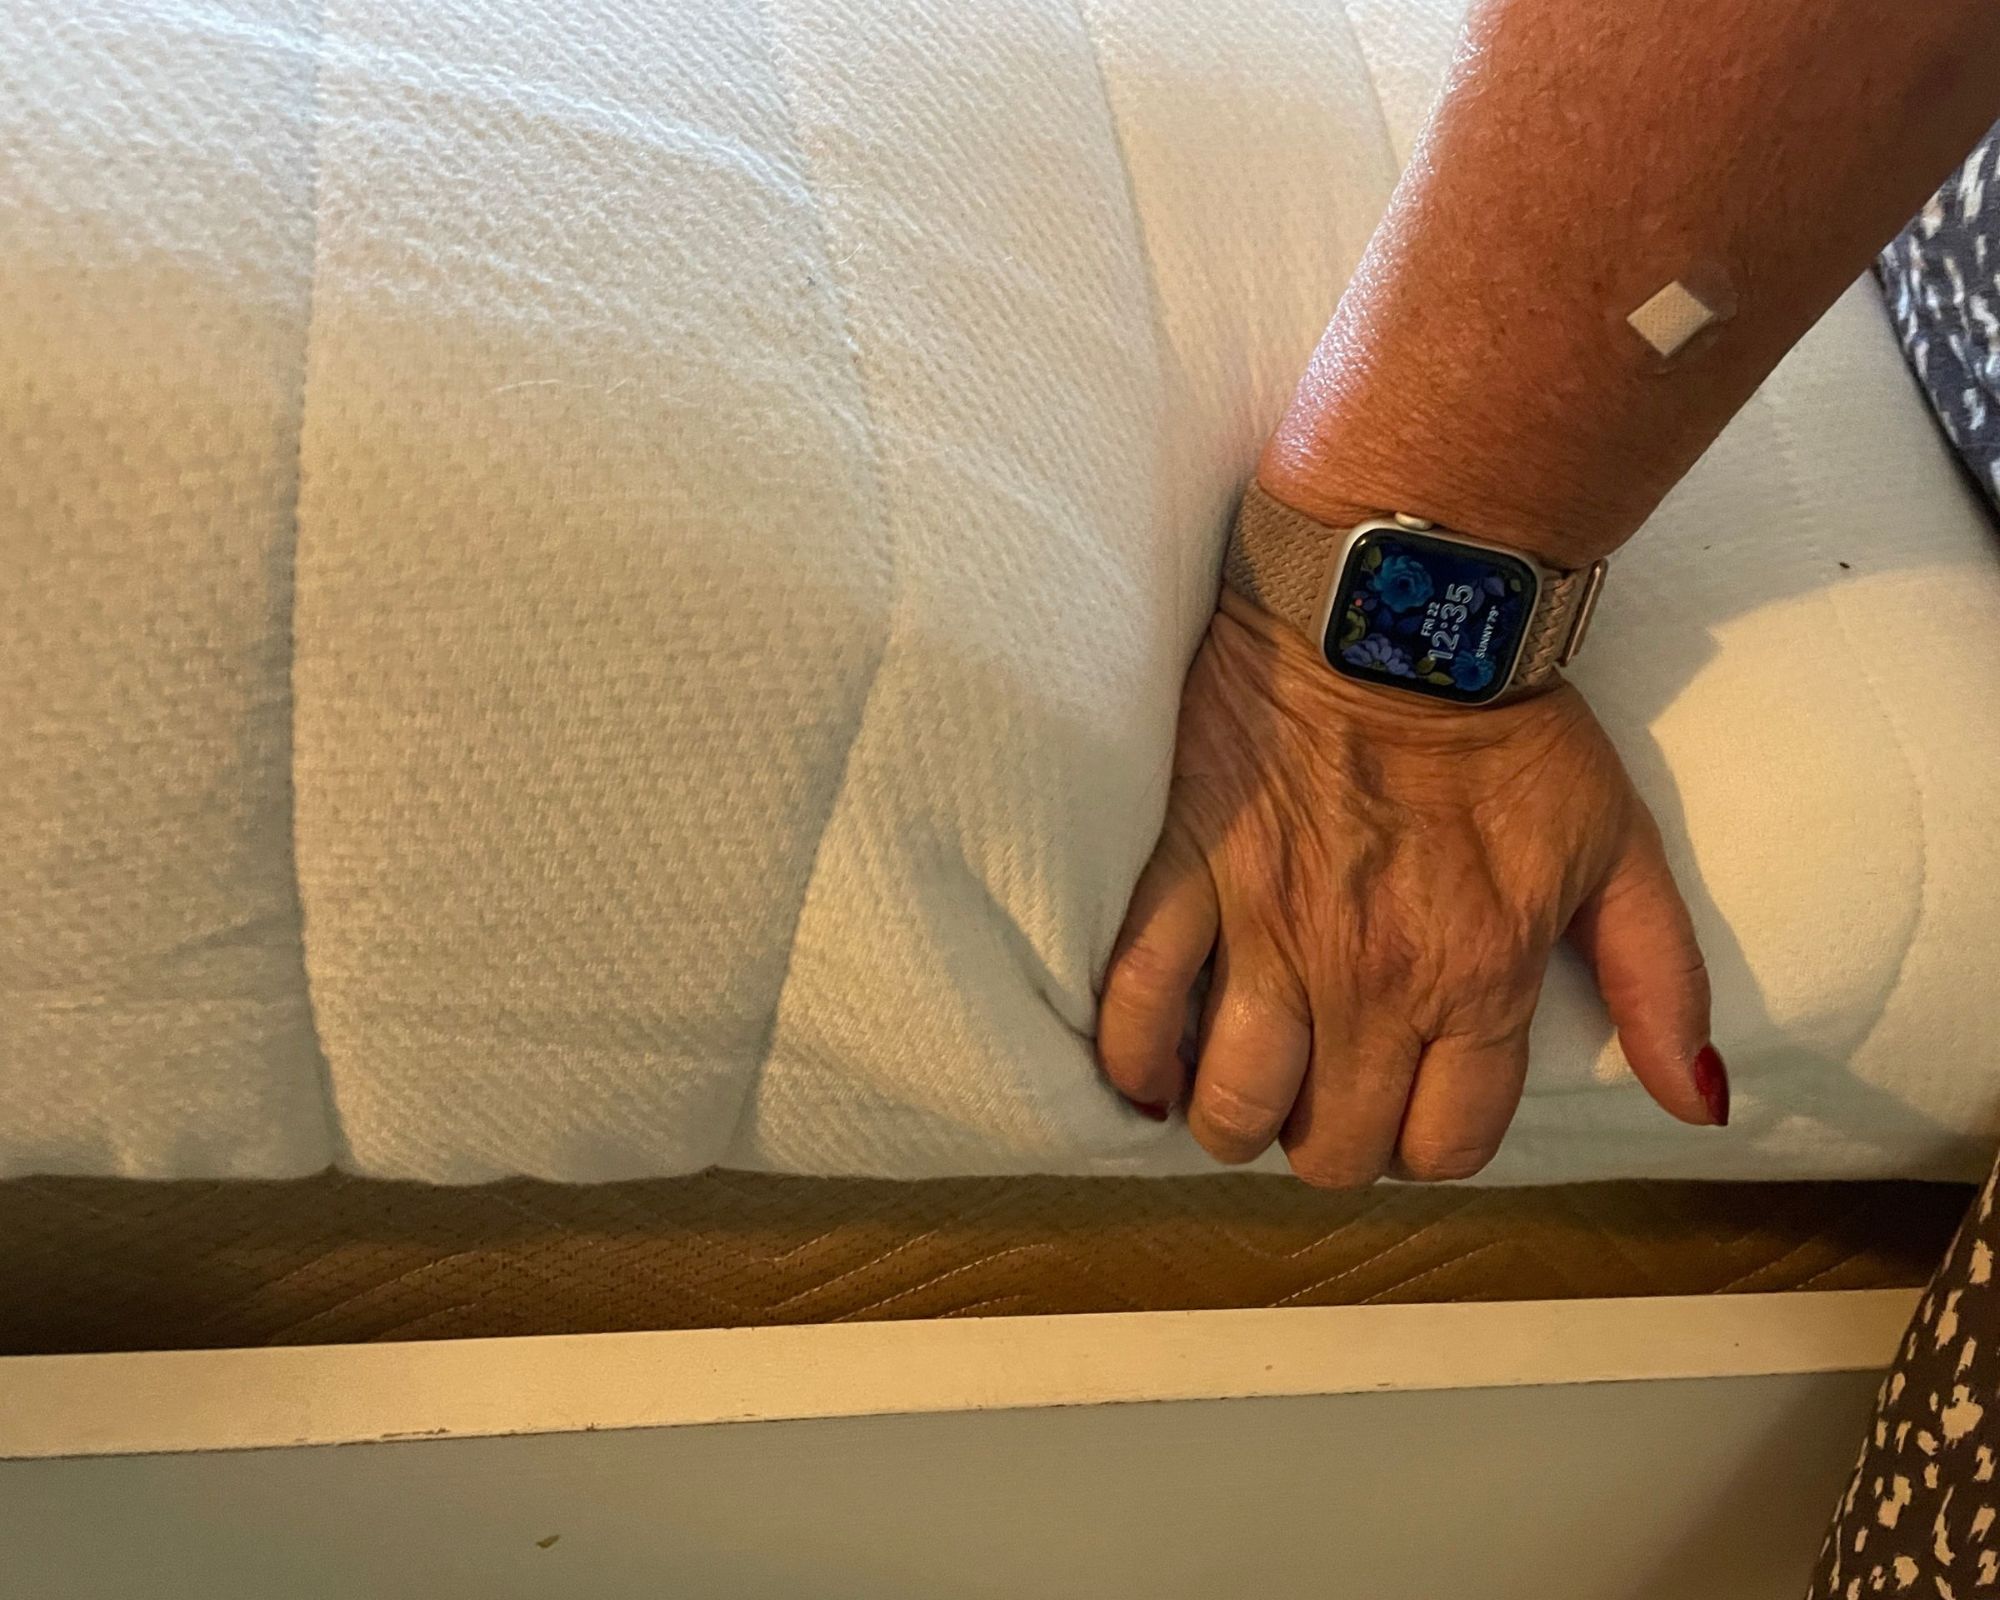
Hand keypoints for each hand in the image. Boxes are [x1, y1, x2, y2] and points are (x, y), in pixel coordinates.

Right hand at [1097, 587, 1725, 1185]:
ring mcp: (1266, 930)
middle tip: (1329, 1090)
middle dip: (1335, 1139)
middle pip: (1335, 1146)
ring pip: (1235, 1103)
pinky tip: (1150, 1073)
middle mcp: (1371, 976)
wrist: (1398, 607)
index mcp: (1478, 977)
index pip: (1447, 1144)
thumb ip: (1663, 981)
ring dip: (1239, 1118)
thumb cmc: (1511, 726)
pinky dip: (1134, 1058)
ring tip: (1244, 1082)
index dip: (1430, 1142)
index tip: (1413, 1106)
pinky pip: (1138, 1001)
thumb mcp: (1619, 847)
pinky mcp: (1186, 873)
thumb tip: (1693, 1104)